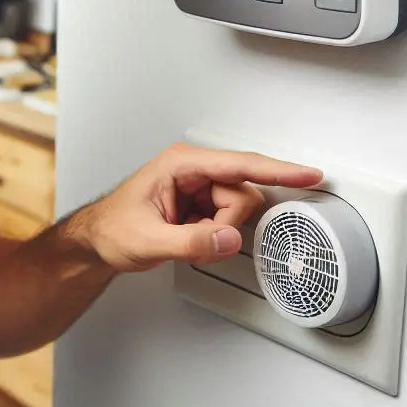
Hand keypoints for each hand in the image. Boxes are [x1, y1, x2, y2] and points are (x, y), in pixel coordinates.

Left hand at [85, 143, 322, 272]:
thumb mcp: (148, 240)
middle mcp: (193, 169)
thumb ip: (190, 242)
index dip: (277, 170)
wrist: (98, 240)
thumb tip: (227, 238)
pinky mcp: (202, 203)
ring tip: (185, 236)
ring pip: (238, 210)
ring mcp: (199, 186)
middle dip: (226, 223)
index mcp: (180, 164)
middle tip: (193, 235)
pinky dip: (214, 236)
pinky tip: (189, 238)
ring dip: (218, 231)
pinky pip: (227, 221)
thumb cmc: (112, 228)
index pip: (239, 165)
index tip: (308, 174)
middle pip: (242, 194)